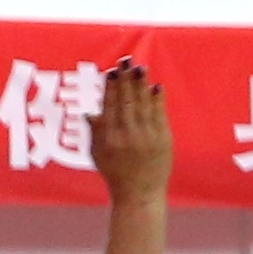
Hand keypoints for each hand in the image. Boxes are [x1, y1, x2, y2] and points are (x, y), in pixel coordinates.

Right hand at [87, 59, 172, 199]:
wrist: (139, 193)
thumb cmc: (115, 174)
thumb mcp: (97, 154)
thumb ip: (95, 131)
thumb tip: (90, 112)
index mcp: (109, 136)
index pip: (110, 105)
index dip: (111, 87)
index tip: (112, 71)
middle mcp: (127, 134)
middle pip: (126, 100)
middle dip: (126, 79)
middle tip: (126, 60)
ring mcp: (146, 136)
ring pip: (143, 105)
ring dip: (141, 84)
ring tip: (140, 68)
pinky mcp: (163, 140)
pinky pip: (160, 115)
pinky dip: (157, 100)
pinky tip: (156, 86)